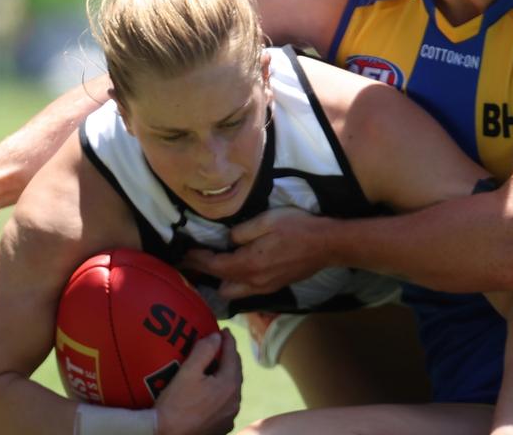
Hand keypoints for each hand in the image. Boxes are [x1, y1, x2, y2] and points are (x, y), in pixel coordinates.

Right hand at [154, 329, 241, 434]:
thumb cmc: (175, 404)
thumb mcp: (187, 373)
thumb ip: (204, 351)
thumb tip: (217, 337)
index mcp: (229, 384)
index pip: (233, 355)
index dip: (228, 340)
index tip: (224, 330)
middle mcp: (235, 401)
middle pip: (236, 372)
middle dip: (230, 357)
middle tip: (221, 346)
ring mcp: (230, 415)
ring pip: (233, 389)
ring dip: (228, 375)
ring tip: (217, 366)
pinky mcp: (223, 426)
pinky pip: (227, 404)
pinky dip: (223, 392)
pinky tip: (214, 391)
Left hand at [181, 207, 331, 298]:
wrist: (328, 244)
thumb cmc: (298, 227)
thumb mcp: (266, 220)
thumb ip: (242, 232)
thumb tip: (229, 240)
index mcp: (249, 264)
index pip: (214, 266)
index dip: (196, 259)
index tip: (184, 253)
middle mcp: (255, 282)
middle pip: (221, 287)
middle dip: (207, 275)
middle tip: (199, 260)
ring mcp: (266, 287)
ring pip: (235, 292)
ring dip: (224, 281)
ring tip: (219, 265)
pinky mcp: (276, 287)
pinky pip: (249, 290)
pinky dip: (239, 282)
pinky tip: (242, 268)